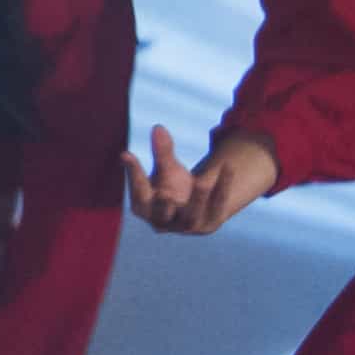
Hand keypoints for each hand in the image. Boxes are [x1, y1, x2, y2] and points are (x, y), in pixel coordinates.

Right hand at [129, 129, 277, 238]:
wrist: (198, 206)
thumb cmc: (172, 187)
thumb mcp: (167, 169)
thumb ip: (162, 152)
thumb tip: (159, 127)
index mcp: (143, 208)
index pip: (137, 192)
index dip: (133, 173)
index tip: (126, 154)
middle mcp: (162, 221)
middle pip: (161, 214)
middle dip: (163, 205)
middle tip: (164, 195)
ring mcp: (186, 227)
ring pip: (190, 217)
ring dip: (197, 199)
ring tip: (202, 181)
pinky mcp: (209, 224)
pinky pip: (217, 205)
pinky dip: (223, 186)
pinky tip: (227, 167)